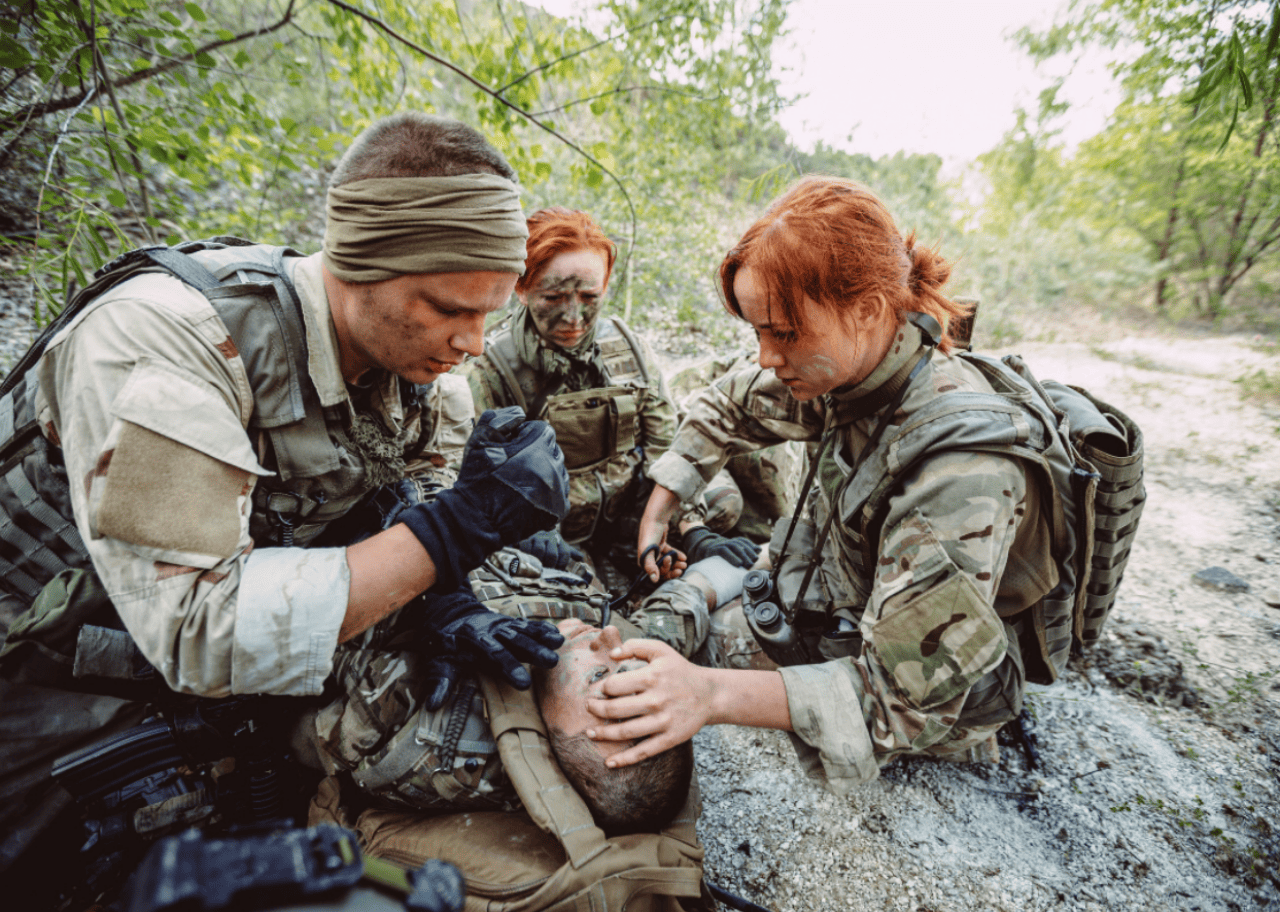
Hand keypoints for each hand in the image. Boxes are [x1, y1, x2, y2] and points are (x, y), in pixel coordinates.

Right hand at [398, 407, 569, 590]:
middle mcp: (553, 465)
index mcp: (538, 445)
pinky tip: (528, 498)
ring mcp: (558, 488)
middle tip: (513, 469)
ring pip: (557, 472)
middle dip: (535, 455)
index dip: (524, 437)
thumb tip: (519, 415)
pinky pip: (559, 493)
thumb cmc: (477, 478)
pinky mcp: (558, 508)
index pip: (542, 430)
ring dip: (542, 474)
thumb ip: (500, 418)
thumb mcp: (481, 439)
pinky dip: (547, 494)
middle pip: (551, 451)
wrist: (477, 518)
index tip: (510, 449)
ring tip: (519, 484)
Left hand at [414, 588, 564, 708]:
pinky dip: (542, 628)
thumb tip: (432, 705)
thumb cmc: (446, 645)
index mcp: (474, 640)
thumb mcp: (439, 662)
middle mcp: (491, 630)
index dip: (509, 667)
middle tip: (551, 662)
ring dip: (542, 636)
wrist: (450, 617)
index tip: (524, 684)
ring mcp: (503, 625)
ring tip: (559, 644)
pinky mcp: (511, 623)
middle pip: (514, 640)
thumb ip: (440, 682)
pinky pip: (528, 625)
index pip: (494, 654)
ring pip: (524, 630)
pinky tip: (557, 634)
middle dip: (533, 650)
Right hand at [516, 529, 583, 570]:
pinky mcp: (526, 540)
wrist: (537, 532)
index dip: (562, 565)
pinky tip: (529, 561)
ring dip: (539, 562)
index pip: (564, 554)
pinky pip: (526, 549)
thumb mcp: (562, 547)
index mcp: (560, 541)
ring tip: (539, 567)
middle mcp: (550, 538)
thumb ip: (572, 553)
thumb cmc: (552, 544)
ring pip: (539, 551)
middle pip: (552, 555)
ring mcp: (537, 538)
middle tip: (548, 571)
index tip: (558, 571)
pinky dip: (527, 556)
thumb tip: (581, 558)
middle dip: (550, 565)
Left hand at [584, 639, 714, 767]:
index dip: (603, 688)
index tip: (599, 690)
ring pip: (625, 732)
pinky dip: (624, 759)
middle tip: (589, 708)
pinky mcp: (670, 738)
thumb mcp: (660, 650)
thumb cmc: (680, 671)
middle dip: (596, 710)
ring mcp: (663, 721)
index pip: (614, 686)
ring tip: (591, 733)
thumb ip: (635, 646)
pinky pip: (643, 751)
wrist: (710, 693)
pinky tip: (609, 763)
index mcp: (651, 677)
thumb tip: (612, 654)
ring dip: (603, 734)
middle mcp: (656, 700)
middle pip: (615, 710)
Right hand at [637, 484, 684, 581]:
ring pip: (667, 561)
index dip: (667, 573)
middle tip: (683, 567)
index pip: (656, 573)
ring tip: (685, 563)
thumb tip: (654, 580)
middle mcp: (649, 557)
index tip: (676, 570)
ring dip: (676, 563)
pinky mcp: (662, 545)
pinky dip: (677, 555)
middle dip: (673, 568)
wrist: (656, 517)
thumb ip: (650, 565)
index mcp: (644, 560)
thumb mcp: (648, 550)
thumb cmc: (650, 533)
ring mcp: (656, 551)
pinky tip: (683, 556)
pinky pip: (670, 553)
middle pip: (663, 568)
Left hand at [680, 526, 760, 568]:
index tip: (739, 564)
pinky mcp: (734, 540)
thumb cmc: (707, 562)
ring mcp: (728, 541)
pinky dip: (751, 545)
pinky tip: (757, 550)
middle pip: (733, 546)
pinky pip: (743, 541)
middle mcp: (721, 543)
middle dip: (743, 555)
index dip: (731, 556)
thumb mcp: (706, 567)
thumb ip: (710, 572)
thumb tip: (711, 585)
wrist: (706, 547)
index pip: (723, 550)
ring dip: (749, 550)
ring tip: (755, 559)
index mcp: (713, 549)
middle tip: (749, 564)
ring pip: (740, 543)